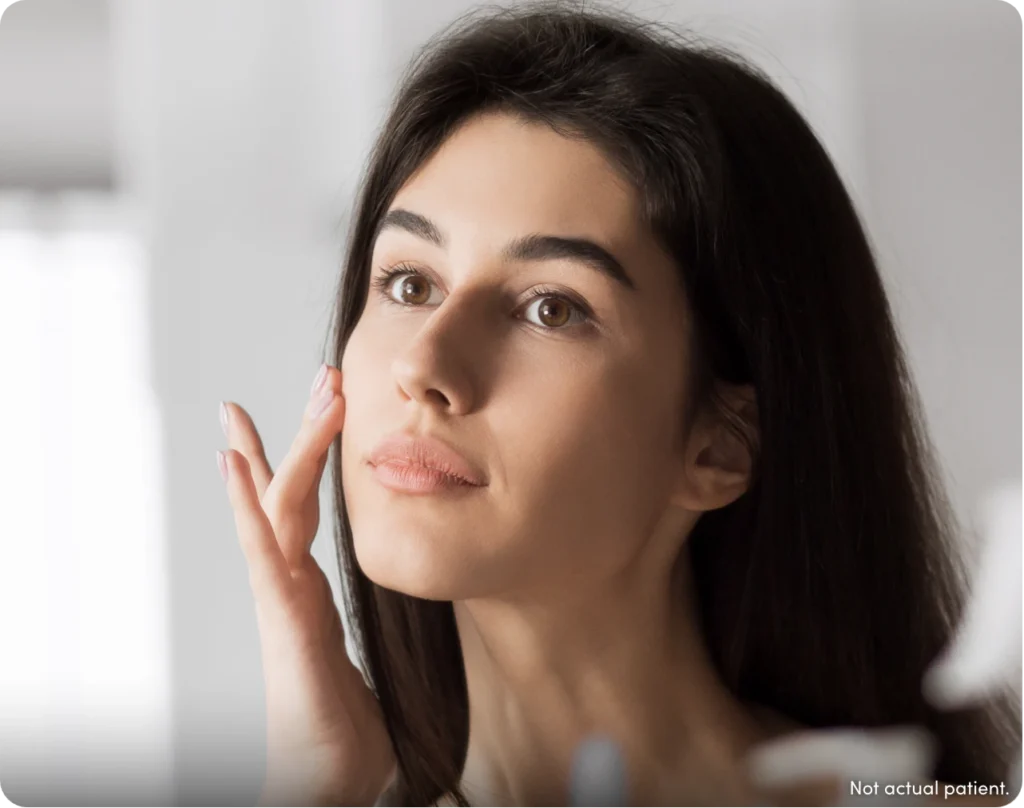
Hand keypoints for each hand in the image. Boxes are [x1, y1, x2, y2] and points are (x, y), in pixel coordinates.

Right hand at [219, 365, 395, 807]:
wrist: (324, 780)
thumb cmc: (343, 728)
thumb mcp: (363, 657)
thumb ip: (362, 628)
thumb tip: (382, 608)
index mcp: (309, 587)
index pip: (302, 508)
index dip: (303, 457)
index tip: (319, 406)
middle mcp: (290, 583)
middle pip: (288, 493)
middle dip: (300, 432)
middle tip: (322, 374)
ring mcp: (282, 597)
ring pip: (278, 508)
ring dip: (280, 450)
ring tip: (259, 402)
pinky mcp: (284, 619)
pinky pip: (264, 551)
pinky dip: (247, 504)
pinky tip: (232, 464)